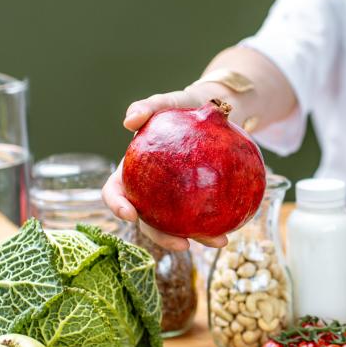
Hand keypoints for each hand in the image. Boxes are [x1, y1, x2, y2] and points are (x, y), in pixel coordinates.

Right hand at [102, 88, 228, 250]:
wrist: (214, 110)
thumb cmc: (183, 106)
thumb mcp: (168, 101)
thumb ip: (148, 106)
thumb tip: (129, 121)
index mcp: (132, 171)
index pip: (115, 192)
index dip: (117, 207)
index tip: (130, 216)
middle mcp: (149, 190)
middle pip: (147, 221)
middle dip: (162, 237)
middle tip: (182, 244)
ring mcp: (171, 199)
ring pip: (176, 226)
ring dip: (195, 239)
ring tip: (219, 242)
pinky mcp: (195, 200)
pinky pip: (201, 216)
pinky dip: (214, 226)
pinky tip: (230, 232)